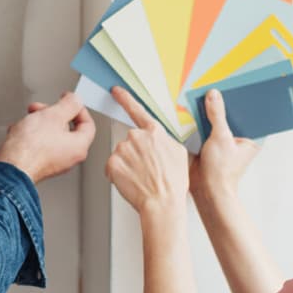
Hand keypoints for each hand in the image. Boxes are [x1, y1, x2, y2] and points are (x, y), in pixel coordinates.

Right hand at [0, 92, 95, 181]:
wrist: (10, 167)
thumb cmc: (30, 148)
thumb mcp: (53, 115)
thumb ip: (69, 104)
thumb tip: (75, 100)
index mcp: (79, 147)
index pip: (87, 124)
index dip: (78, 108)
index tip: (69, 100)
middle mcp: (69, 158)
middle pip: (66, 129)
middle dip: (52, 114)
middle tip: (42, 108)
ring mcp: (53, 163)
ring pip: (50, 135)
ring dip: (38, 123)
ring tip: (27, 119)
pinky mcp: (38, 165)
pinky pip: (38, 145)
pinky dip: (30, 135)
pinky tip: (19, 132)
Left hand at [104, 86, 190, 214]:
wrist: (162, 202)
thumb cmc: (173, 182)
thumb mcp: (179, 154)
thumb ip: (165, 141)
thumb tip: (160, 140)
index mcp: (154, 132)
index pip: (137, 111)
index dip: (125, 99)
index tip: (116, 90)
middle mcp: (137, 136)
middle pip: (130, 142)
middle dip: (135, 154)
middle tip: (146, 170)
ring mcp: (123, 149)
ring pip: (121, 155)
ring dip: (127, 165)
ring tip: (141, 178)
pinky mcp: (112, 163)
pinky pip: (112, 167)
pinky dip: (118, 175)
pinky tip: (131, 182)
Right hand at [189, 88, 261, 201]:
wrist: (205, 191)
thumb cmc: (221, 172)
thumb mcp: (221, 138)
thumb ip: (217, 115)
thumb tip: (214, 95)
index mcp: (250, 138)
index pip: (250, 113)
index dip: (246, 98)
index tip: (242, 82)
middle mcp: (238, 138)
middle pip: (232, 114)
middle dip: (225, 102)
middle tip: (221, 82)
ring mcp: (223, 141)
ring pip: (218, 120)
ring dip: (211, 110)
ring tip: (205, 90)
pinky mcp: (209, 143)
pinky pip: (206, 127)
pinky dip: (200, 120)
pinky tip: (194, 107)